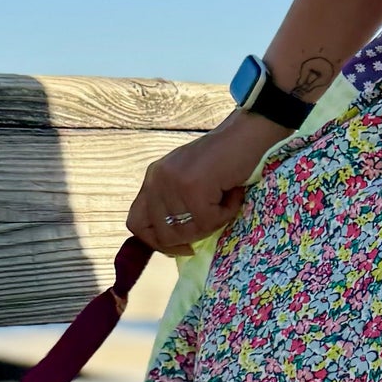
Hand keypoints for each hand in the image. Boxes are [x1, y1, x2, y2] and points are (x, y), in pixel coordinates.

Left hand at [127, 112, 289, 254]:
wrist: (245, 135)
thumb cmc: (223, 159)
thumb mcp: (188, 180)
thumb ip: (174, 204)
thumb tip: (174, 243)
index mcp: (152, 179)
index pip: (136, 223)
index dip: (156, 242)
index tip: (182, 245)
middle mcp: (156, 180)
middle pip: (162, 234)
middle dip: (190, 237)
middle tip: (212, 221)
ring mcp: (172, 184)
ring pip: (188, 231)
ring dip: (214, 222)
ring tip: (225, 200)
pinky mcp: (192, 188)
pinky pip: (209, 222)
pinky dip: (227, 213)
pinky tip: (233, 194)